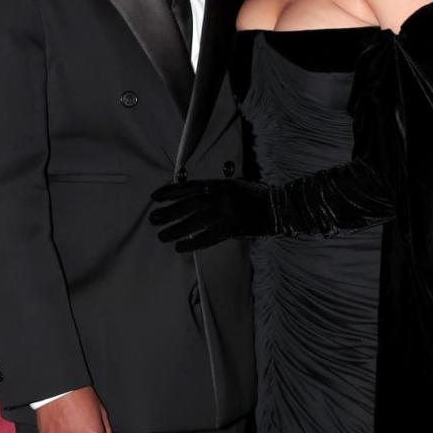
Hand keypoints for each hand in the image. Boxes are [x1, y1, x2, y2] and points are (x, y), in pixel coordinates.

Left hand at [149, 179, 274, 251]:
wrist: (279, 206)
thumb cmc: (257, 196)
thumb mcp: (235, 185)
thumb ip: (215, 189)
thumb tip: (193, 197)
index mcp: (219, 184)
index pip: (188, 188)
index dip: (169, 192)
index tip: (155, 198)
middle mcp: (219, 197)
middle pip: (186, 206)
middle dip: (168, 213)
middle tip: (153, 219)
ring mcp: (225, 213)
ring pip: (193, 222)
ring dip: (175, 230)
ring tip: (161, 236)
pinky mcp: (232, 229)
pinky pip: (208, 237)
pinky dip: (193, 242)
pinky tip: (180, 247)